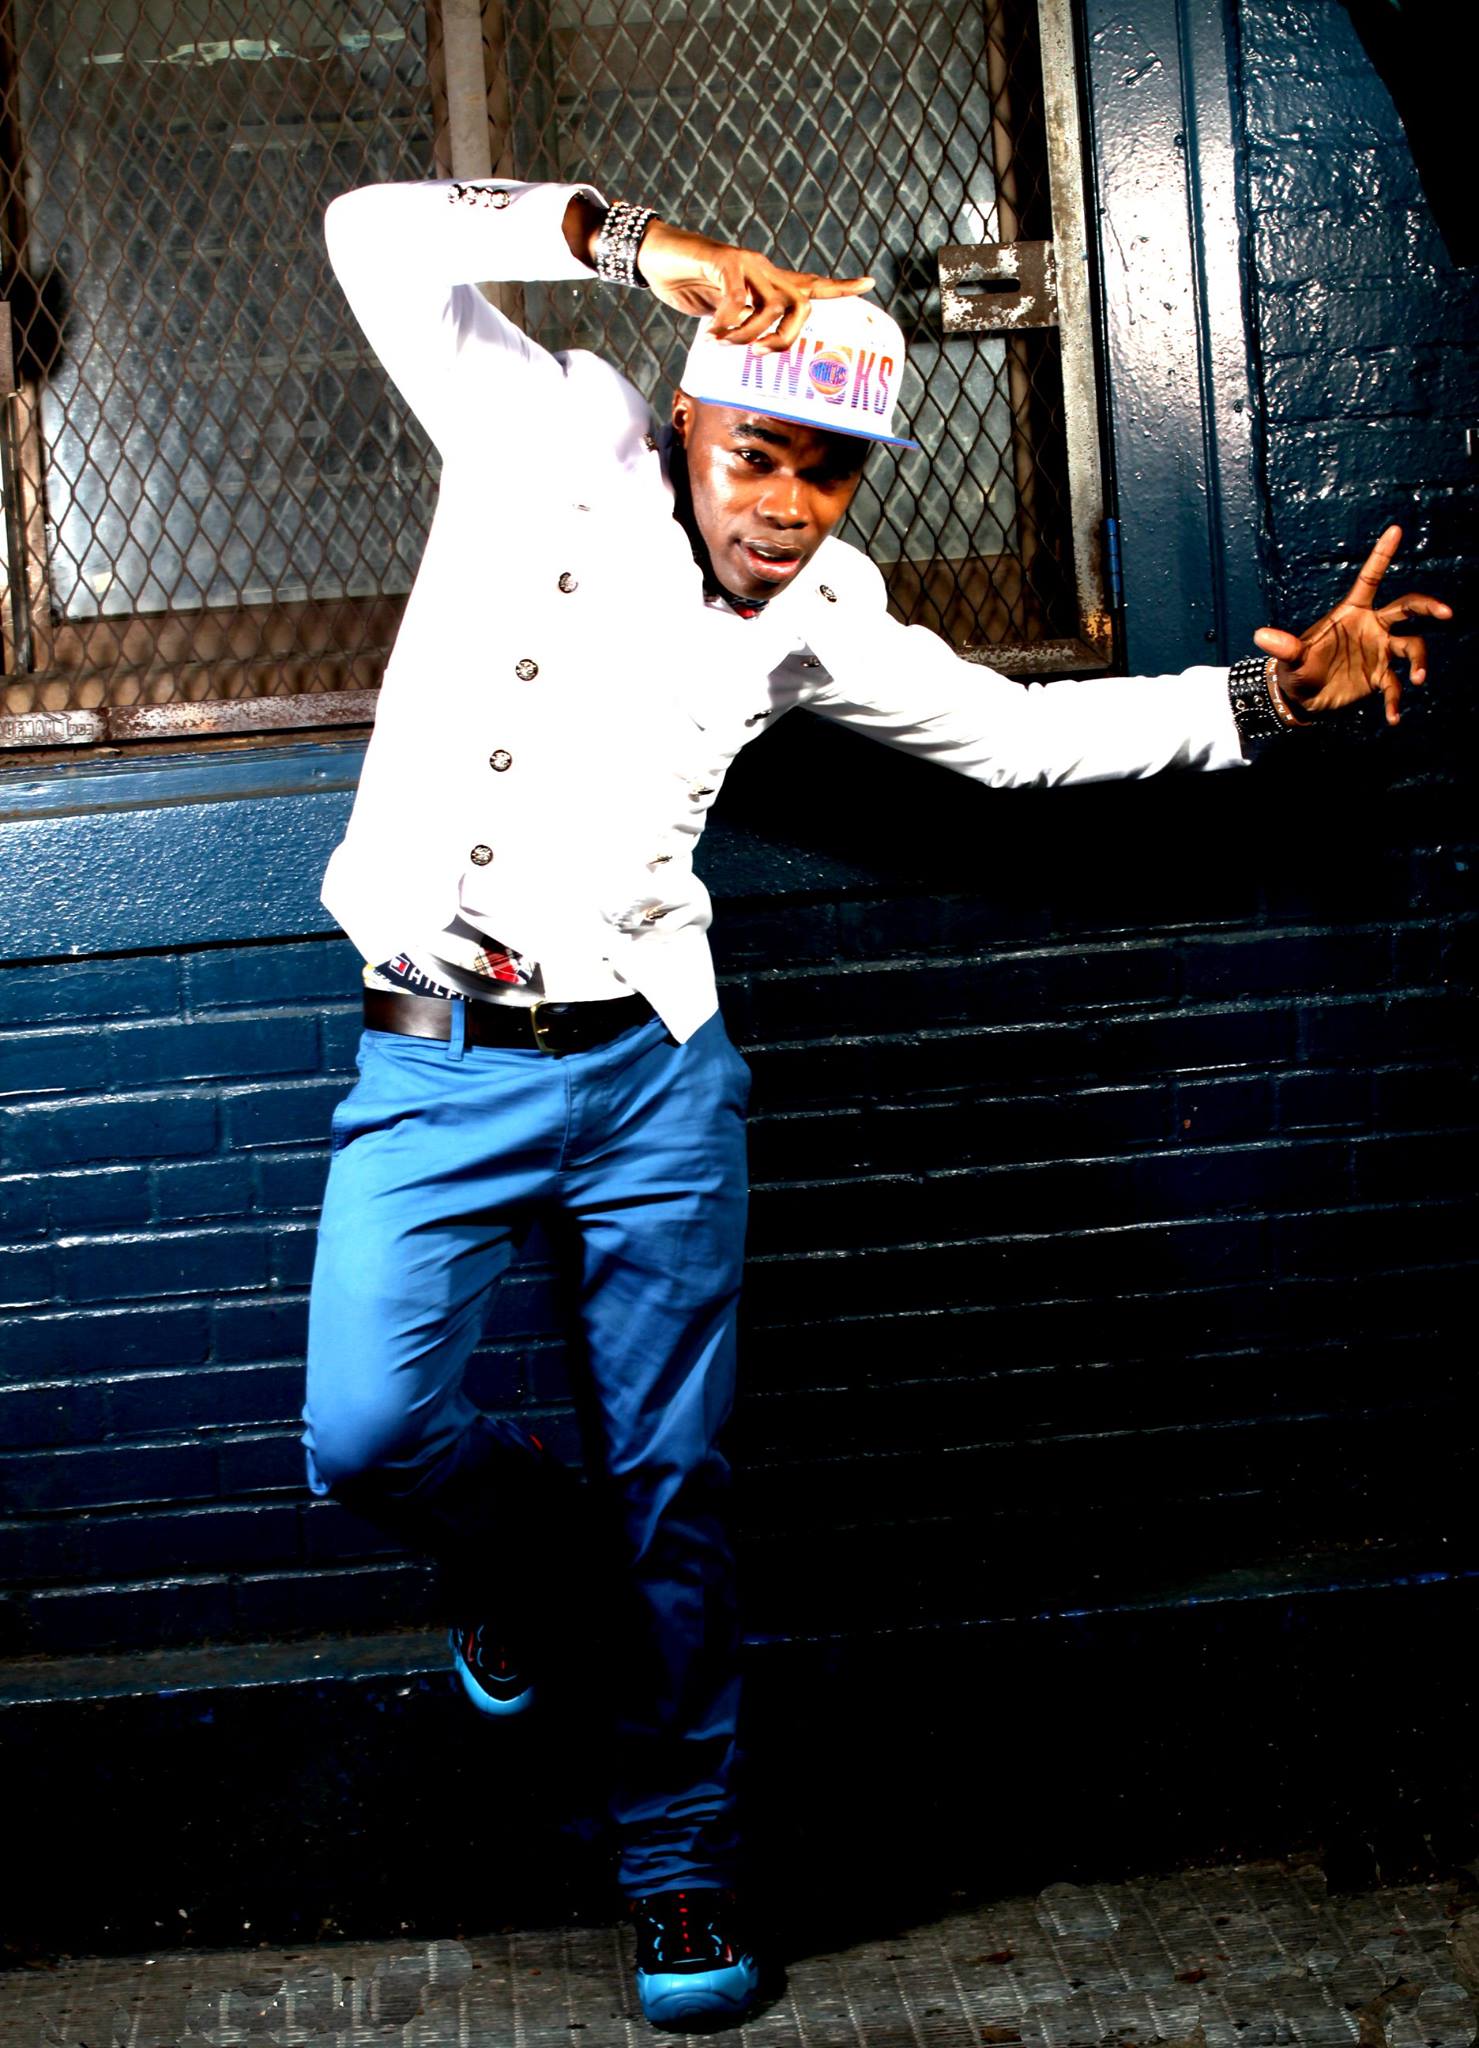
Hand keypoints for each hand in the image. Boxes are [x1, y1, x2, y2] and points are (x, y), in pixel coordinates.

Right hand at [632, 219, 873, 351]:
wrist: (655, 255)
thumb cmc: (686, 283)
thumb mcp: (719, 311)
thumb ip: (739, 325)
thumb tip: (748, 350)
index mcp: (766, 282)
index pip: (810, 284)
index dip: (840, 287)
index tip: (869, 284)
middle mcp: (764, 269)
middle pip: (801, 304)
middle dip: (786, 339)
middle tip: (758, 355)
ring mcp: (747, 263)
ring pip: (770, 307)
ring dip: (748, 335)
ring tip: (723, 345)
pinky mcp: (724, 260)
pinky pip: (737, 300)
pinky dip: (725, 324)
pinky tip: (710, 334)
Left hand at [1253, 525, 1452, 726]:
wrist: (1301, 698)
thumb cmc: (1295, 670)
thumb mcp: (1289, 659)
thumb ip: (1283, 646)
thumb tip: (1259, 636)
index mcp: (1351, 613)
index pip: (1370, 579)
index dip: (1381, 554)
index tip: (1395, 529)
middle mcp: (1372, 628)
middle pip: (1407, 609)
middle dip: (1428, 607)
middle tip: (1446, 613)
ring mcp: (1379, 652)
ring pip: (1411, 647)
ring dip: (1418, 662)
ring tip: (1416, 680)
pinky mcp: (1380, 677)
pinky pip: (1395, 686)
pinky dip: (1396, 701)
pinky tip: (1392, 718)